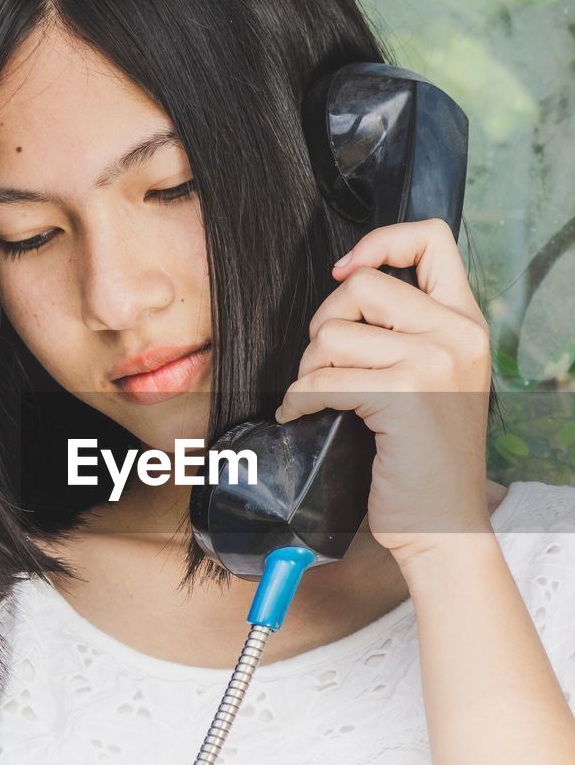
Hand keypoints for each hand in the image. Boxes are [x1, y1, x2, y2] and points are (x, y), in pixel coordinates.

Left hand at [274, 218, 493, 572]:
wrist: (442, 526)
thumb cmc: (423, 459)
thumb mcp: (434, 381)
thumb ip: (405, 334)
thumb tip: (344, 291)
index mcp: (466, 323)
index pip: (431, 239)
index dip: (379, 242)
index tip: (346, 270)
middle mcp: (457, 334)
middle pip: (361, 286)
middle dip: (324, 323)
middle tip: (323, 364)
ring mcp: (433, 363)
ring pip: (333, 335)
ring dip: (307, 368)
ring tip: (315, 395)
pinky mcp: (404, 396)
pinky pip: (323, 379)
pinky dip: (299, 399)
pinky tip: (301, 415)